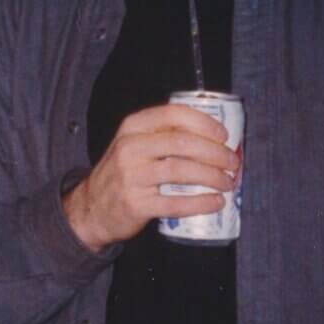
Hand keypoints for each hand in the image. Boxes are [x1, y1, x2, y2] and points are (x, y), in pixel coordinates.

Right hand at [62, 104, 239, 251]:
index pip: (173, 115)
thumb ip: (163, 136)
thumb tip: (213, 139)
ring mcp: (131, 176)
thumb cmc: (123, 174)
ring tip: (228, 182)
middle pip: (183, 143)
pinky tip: (215, 202)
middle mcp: (130, 148)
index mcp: (133, 127)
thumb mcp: (134, 145)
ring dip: (213, 176)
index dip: (204, 124)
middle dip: (215, 153)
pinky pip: (176, 203)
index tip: (224, 135)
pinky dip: (201, 202)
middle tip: (232, 163)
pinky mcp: (136, 204)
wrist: (91, 208)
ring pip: (182, 171)